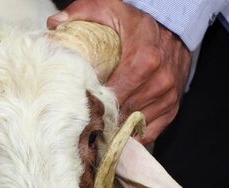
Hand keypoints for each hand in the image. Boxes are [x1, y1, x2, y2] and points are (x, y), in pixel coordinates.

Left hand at [48, 0, 191, 143]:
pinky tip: (117, 131)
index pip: (115, 94)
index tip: (78, 110)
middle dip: (102, 120)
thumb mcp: (111, 9)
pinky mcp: (172, 107)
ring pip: (134, 124)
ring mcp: (167, 97)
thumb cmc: (139, 22)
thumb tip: (54, 24)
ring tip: (97, 129)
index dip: (95, 105)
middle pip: (123, 112)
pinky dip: (132, 134)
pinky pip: (150, 132)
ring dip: (116, 128)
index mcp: (144, 60)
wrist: (174, 27)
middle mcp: (159, 82)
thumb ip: (83, 13)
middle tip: (83, 125)